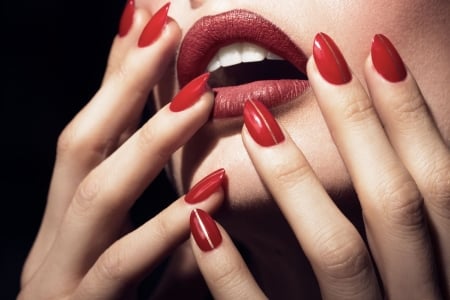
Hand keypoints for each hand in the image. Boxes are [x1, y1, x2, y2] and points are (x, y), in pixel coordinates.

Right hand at [19, 4, 223, 298]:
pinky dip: (165, 229)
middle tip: (167, 23)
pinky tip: (208, 197)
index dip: (115, 70)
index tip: (147, 17)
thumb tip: (200, 186)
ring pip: (98, 194)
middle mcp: (59, 237)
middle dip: (122, 81)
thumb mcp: (128, 258)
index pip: (94, 127)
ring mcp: (63, 275)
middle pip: (84, 142)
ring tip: (198, 95)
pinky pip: (123, 268)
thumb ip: (155, 221)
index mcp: (72, 219)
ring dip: (150, 140)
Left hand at [188, 33, 448, 298]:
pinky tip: (203, 221)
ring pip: (340, 254)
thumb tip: (389, 143)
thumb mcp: (414, 266)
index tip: (376, 53)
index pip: (439, 182)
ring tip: (257, 118)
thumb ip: (403, 221)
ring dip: (297, 181)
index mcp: (445, 270)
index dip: (412, 116)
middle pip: (394, 204)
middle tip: (323, 56)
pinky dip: (235, 271)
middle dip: (362, 124)